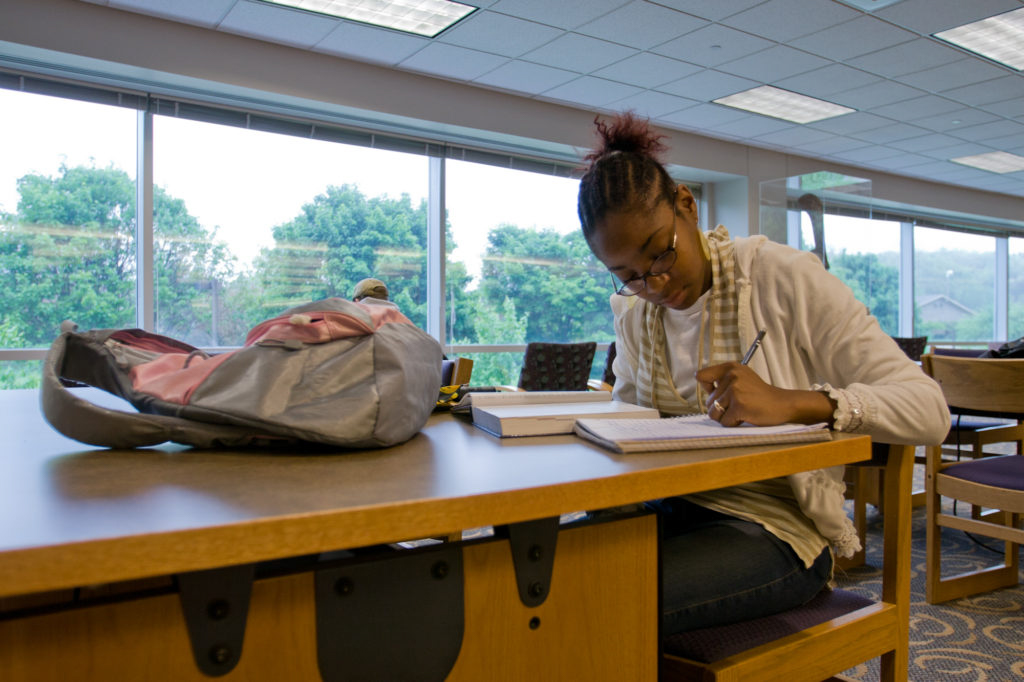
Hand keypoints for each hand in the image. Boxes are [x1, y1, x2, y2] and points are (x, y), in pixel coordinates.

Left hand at [696, 362, 835, 426]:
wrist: (783, 404)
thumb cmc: (760, 395)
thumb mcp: (741, 378)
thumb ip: (722, 379)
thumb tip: (701, 382)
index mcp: (730, 367)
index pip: (701, 376)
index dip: (707, 389)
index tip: (719, 392)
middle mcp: (732, 376)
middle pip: (708, 401)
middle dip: (721, 408)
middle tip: (740, 404)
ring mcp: (735, 391)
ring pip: (714, 413)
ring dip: (726, 417)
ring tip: (742, 410)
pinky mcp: (739, 405)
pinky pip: (725, 422)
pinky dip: (733, 423)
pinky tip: (746, 416)